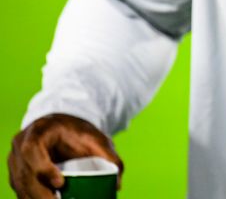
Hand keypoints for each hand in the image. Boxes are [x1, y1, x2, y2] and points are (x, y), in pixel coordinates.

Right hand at [8, 114, 122, 198]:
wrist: (61, 126)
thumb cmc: (78, 132)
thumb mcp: (97, 140)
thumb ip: (110, 159)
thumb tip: (116, 185)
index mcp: (39, 131)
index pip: (32, 150)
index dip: (43, 169)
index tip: (60, 183)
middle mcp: (21, 145)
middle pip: (25, 174)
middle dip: (40, 194)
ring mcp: (15, 160)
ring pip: (20, 186)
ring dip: (35, 198)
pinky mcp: (16, 173)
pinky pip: (20, 191)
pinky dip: (33, 198)